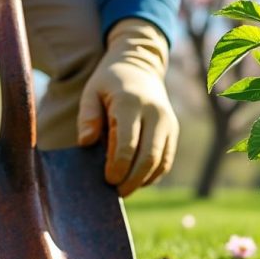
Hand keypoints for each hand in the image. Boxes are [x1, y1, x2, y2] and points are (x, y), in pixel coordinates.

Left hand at [77, 19, 178, 196]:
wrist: (139, 67)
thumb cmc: (109, 83)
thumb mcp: (91, 92)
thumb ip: (87, 116)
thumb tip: (86, 143)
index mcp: (131, 103)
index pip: (127, 144)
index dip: (118, 167)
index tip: (107, 180)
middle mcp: (154, 113)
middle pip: (147, 157)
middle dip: (131, 179)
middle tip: (115, 191)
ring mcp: (168, 122)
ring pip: (160, 162)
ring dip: (142, 180)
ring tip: (124, 189)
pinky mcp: (173, 130)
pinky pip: (166, 160)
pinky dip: (153, 175)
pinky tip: (137, 181)